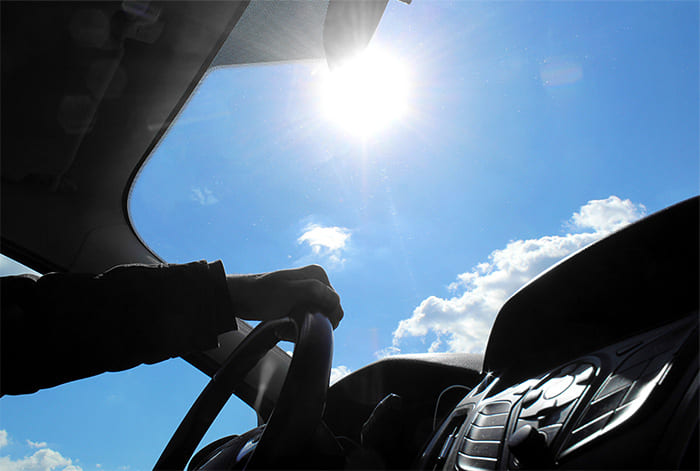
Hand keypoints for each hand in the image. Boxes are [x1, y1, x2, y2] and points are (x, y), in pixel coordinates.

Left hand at [225, 265, 343, 328]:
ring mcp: (307, 292)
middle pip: (327, 312)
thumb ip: (314, 292)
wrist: (239, 299)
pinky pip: (307, 320)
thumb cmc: (261, 295)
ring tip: (283, 329)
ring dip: (302, 328)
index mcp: (318, 275)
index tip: (304, 324)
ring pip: (317, 318)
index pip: (335, 304)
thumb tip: (336, 300)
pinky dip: (296, 327)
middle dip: (312, 324)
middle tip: (290, 328)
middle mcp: (316, 281)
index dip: (323, 318)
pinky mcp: (299, 302)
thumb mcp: (289, 293)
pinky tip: (282, 329)